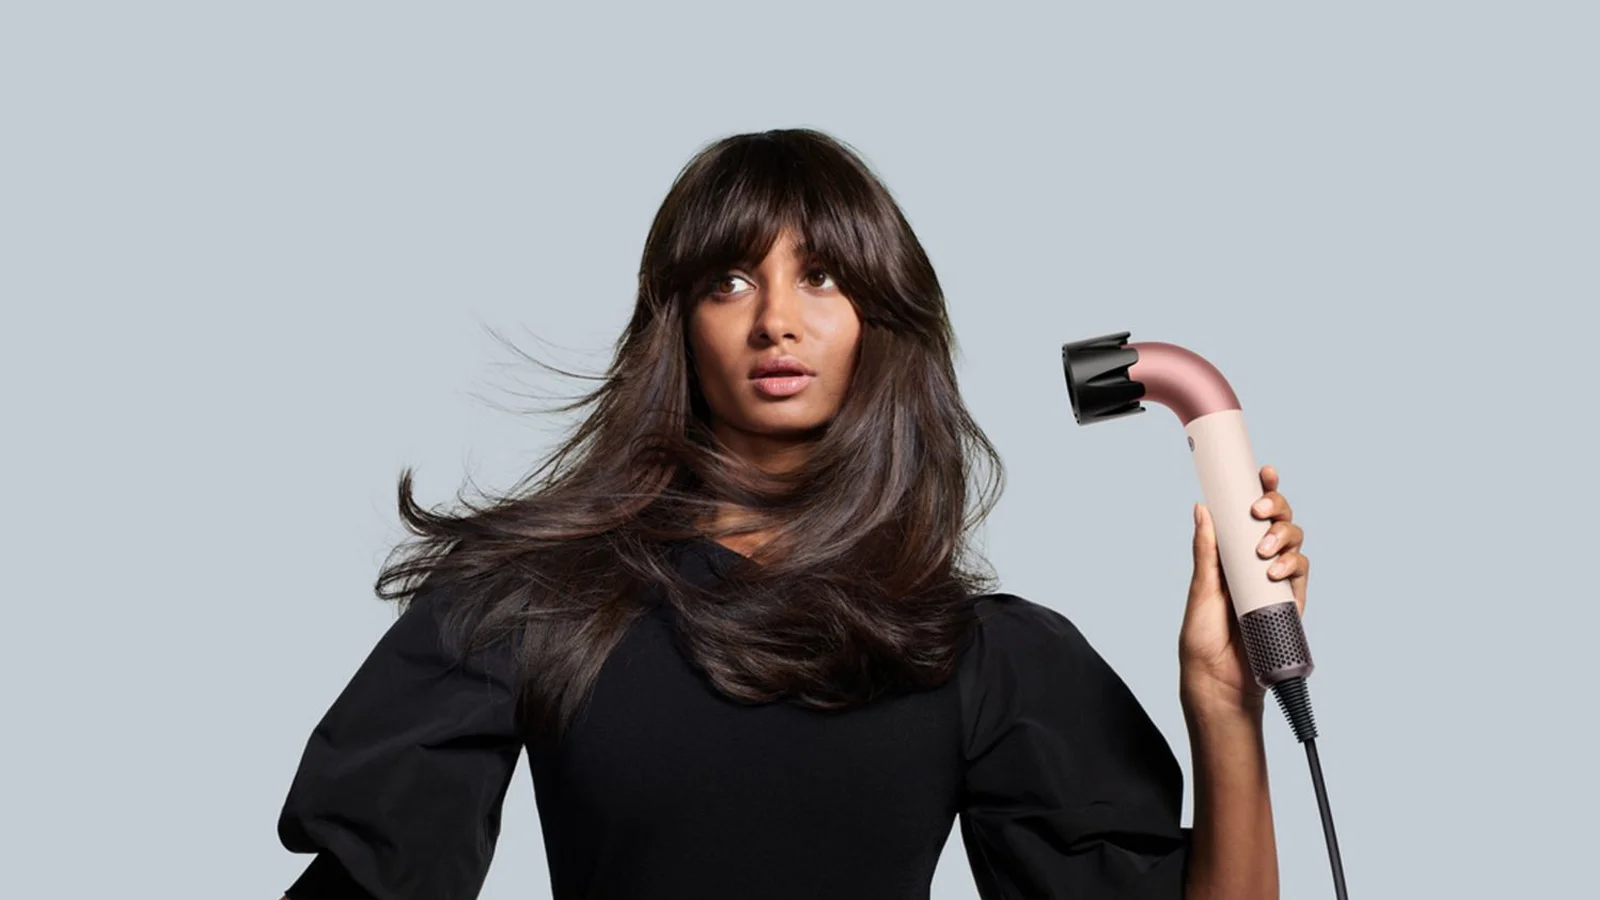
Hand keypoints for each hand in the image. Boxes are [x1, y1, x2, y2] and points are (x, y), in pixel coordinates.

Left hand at [1179, 464, 1310, 713]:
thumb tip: (1202, 508)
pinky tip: (1276, 570)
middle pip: (1279, 521)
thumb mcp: (1200, 591)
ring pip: (1294, 542)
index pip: (1250, 515)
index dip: (1262, 490)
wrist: (1220, 682)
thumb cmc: (1203, 639)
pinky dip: (1292, 565)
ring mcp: (1276, 581)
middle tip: (1258, 510)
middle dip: (1275, 507)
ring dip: (1283, 536)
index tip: (1263, 472)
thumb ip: (1205, 552)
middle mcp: (1256, 562)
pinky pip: (1302, 573)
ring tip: (1263, 552)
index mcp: (1232, 554)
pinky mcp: (1291, 602)